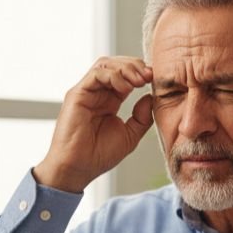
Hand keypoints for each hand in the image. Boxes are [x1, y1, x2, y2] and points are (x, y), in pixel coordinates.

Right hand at [35, 57, 153, 192]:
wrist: (78, 168)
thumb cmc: (99, 155)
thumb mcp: (130, 135)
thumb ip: (142, 117)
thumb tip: (151, 97)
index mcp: (110, 100)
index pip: (126, 75)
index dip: (141, 73)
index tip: (154, 79)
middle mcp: (97, 93)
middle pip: (116, 64)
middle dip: (135, 66)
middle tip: (149, 76)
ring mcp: (86, 91)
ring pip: (106, 64)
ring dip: (126, 68)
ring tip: (139, 80)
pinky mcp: (77, 94)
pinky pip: (96, 74)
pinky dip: (113, 75)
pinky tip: (125, 88)